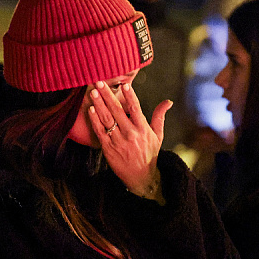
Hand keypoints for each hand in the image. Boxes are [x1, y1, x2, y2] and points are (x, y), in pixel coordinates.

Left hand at [87, 81, 170, 201]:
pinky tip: (90, 109)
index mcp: (143, 129)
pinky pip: (100, 132)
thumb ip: (159, 116)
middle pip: (117, 110)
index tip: (124, 85)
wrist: (140, 176)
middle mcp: (130, 134)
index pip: (135, 108)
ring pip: (107, 119)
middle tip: (99, 82)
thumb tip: (168, 101)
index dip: (130, 96)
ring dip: (99, 104)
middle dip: (108, 95)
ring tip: (93, 92)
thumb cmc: (149, 153)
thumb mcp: (157, 135)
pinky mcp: (108, 148)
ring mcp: (118, 141)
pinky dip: (95, 120)